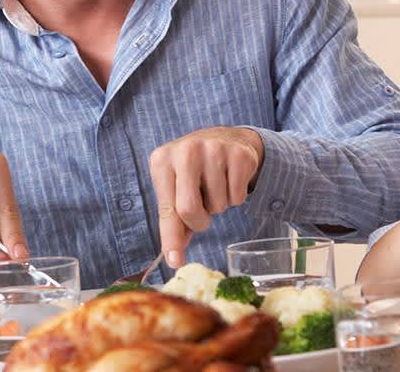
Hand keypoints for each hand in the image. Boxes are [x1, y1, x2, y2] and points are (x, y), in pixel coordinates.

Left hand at [151, 127, 263, 266]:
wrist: (226, 139)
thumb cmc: (195, 172)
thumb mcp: (176, 188)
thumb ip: (173, 220)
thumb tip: (174, 258)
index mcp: (162, 160)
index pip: (167, 209)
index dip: (171, 238)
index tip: (175, 261)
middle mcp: (185, 151)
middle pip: (189, 209)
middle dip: (199, 222)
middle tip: (203, 214)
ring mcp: (213, 149)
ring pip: (218, 205)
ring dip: (219, 205)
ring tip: (216, 186)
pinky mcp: (238, 154)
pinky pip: (238, 197)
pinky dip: (235, 197)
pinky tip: (230, 179)